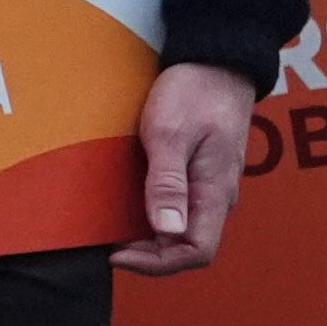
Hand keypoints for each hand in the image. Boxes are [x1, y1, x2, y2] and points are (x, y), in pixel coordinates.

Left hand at [114, 62, 255, 275]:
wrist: (217, 62)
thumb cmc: (195, 92)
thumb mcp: (170, 134)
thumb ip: (167, 183)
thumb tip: (168, 230)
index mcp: (215, 192)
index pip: (196, 252)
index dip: (156, 263)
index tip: (117, 254)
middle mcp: (217, 196)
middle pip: (186, 246)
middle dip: (148, 254)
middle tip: (109, 243)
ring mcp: (211, 185)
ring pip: (183, 228)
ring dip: (149, 235)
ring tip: (114, 225)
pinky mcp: (201, 173)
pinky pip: (181, 207)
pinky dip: (154, 214)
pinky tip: (129, 204)